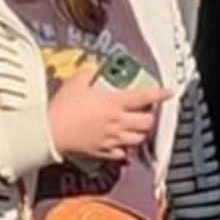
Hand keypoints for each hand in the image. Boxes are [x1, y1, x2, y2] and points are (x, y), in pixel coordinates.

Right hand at [46, 70, 163, 169]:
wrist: (50, 131)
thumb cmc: (63, 107)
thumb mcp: (76, 81)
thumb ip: (89, 71)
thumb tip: (94, 66)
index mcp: (114, 103)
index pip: (144, 96)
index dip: (160, 93)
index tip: (168, 92)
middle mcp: (117, 122)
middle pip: (147, 122)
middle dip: (151, 116)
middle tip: (147, 110)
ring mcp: (111, 139)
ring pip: (138, 139)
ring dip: (141, 133)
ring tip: (137, 127)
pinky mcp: (102, 151)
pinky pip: (121, 153)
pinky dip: (125, 149)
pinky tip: (122, 144)